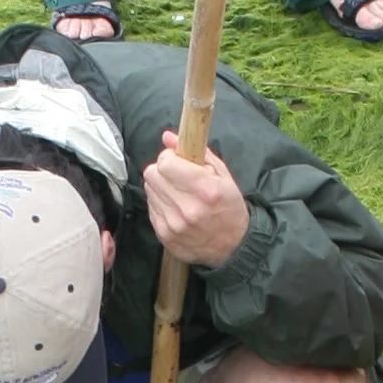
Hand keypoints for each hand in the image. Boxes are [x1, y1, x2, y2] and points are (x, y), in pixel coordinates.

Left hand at [144, 130, 250, 266]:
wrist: (233, 245)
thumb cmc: (229, 206)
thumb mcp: (222, 175)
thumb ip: (196, 152)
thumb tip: (168, 137)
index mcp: (205, 189)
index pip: (165, 163)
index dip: (169, 157)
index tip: (177, 160)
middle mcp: (188, 208)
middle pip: (152, 175)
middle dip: (162, 170)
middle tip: (176, 176)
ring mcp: (174, 224)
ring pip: (149, 190)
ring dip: (161, 187)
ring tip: (179, 193)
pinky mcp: (165, 235)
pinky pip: (151, 208)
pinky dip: (160, 204)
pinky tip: (176, 207)